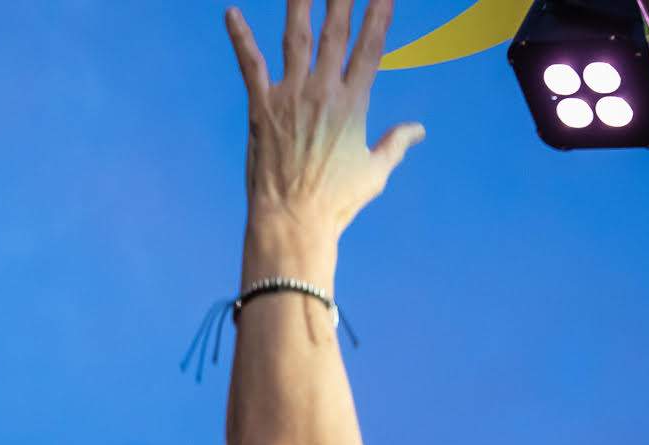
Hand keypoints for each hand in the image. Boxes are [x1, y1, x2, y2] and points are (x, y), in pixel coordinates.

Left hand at [227, 0, 422, 242]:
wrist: (292, 220)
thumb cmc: (336, 203)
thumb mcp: (374, 173)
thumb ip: (395, 144)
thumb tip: (418, 130)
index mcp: (353, 105)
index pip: (370, 48)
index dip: (378, 15)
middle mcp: (323, 93)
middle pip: (335, 32)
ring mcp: (290, 97)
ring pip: (297, 37)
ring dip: (300, 3)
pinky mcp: (261, 107)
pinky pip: (250, 64)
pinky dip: (240, 38)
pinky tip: (231, 14)